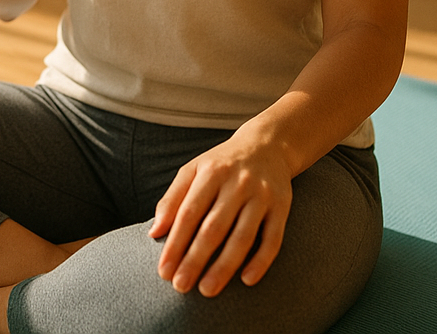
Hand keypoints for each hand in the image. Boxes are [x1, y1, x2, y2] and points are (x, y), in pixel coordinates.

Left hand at [148, 120, 294, 296]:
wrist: (267, 145)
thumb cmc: (222, 164)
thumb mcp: (193, 170)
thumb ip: (172, 200)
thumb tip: (154, 232)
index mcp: (211, 173)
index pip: (189, 213)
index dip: (175, 244)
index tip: (164, 271)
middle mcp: (237, 183)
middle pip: (213, 228)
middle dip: (195, 260)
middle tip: (180, 286)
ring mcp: (262, 195)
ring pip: (242, 236)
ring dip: (224, 266)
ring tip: (207, 290)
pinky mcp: (282, 206)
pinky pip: (273, 238)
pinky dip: (261, 260)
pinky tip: (247, 280)